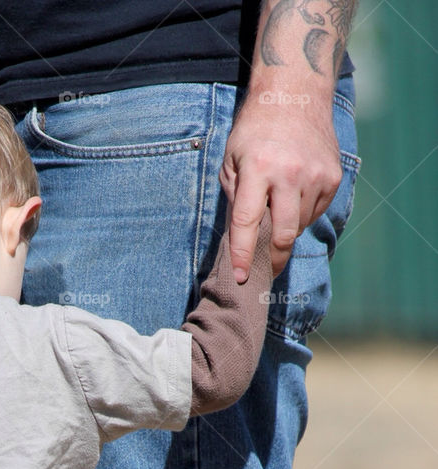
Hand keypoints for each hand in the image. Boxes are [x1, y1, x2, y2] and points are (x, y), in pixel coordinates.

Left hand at [220, 88, 341, 281]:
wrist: (295, 95)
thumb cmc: (255, 131)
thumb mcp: (231, 161)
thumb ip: (234, 200)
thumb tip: (240, 241)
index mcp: (258, 169)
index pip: (247, 223)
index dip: (242, 254)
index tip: (241, 277)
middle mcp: (289, 173)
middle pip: (283, 235)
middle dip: (272, 259)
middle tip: (263, 270)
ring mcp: (315, 175)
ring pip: (300, 226)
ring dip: (286, 229)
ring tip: (276, 210)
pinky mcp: (333, 177)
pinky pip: (315, 212)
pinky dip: (302, 214)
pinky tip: (293, 196)